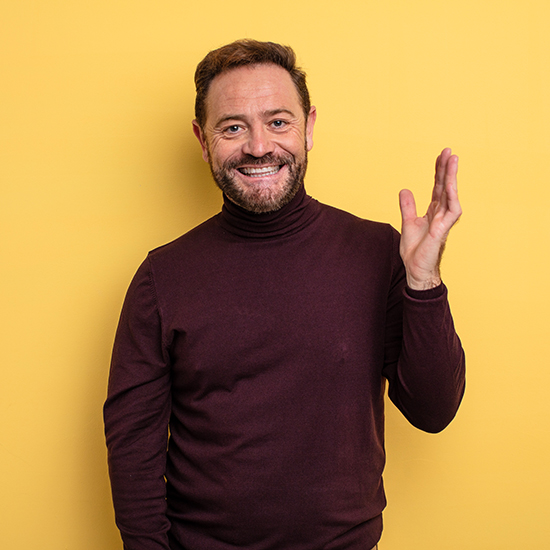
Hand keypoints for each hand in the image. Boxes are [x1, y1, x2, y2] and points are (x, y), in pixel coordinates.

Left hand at [399, 148, 461, 289]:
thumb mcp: (408, 223)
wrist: (414, 269)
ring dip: (452, 177)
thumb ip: (407, 206)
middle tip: (449, 151)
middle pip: (445, 186)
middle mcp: (441, 214)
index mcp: (434, 211)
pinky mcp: (443, 230)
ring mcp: (444, 221)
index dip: (439, 171)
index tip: (441, 155)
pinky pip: (451, 211)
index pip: (438, 186)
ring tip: (453, 160)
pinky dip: (451, 197)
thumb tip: (405, 190)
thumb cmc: (415, 250)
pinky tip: (449, 185)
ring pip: (451, 195)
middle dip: (448, 169)